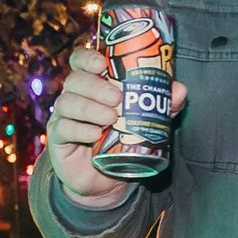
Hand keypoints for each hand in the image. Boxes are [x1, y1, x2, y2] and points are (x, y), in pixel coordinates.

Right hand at [44, 44, 186, 207]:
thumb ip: (163, 105)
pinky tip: (95, 134)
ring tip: (111, 118)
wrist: (105, 180)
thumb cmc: (122, 141)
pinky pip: (63, 128)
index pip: (80, 61)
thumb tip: (180, 89)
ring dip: (89, 108)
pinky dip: (80, 129)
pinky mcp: (58, 139)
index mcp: (91, 85)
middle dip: (95, 87)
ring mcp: (62, 117)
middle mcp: (74, 96)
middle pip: (75, 81)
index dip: (87, 58)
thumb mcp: (147, 121)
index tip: (102, 63)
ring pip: (67, 103)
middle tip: (117, 98)